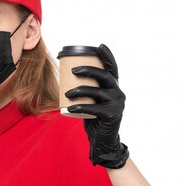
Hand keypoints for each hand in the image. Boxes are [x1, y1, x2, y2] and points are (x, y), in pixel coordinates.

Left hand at [64, 44, 129, 168]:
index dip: (108, 56)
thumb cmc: (93, 117)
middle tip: (73, 70)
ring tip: (67, 92)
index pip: (112, 68)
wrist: (102, 139)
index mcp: (113, 87)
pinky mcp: (113, 116)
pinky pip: (95, 108)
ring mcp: (117, 104)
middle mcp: (118, 93)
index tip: (99, 46)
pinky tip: (69, 107)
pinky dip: (80, 107)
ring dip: (80, 90)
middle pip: (105, 76)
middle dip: (89, 70)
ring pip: (98, 92)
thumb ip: (86, 89)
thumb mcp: (90, 100)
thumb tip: (68, 74)